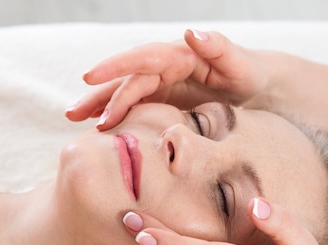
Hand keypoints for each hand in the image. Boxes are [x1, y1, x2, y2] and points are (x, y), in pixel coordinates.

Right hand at [66, 29, 269, 129]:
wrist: (254, 90)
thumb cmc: (248, 75)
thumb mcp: (239, 63)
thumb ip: (219, 48)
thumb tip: (191, 31)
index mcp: (177, 56)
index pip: (141, 61)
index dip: (116, 68)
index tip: (90, 77)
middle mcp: (163, 69)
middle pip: (125, 80)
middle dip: (98, 95)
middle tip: (73, 112)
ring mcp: (160, 86)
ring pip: (124, 95)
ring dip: (99, 106)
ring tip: (73, 119)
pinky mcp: (162, 102)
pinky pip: (133, 109)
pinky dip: (115, 117)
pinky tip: (97, 129)